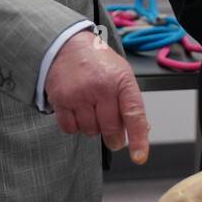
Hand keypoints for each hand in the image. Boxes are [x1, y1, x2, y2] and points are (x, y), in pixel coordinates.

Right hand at [46, 30, 149, 162]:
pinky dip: (75, 126)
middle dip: (114, 138)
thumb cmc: (98, 63)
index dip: (138, 139)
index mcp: (121, 80)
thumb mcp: (121, 74)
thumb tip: (140, 131)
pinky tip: (77, 111)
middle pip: (110, 129)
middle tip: (114, 137)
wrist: (67, 45)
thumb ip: (130, 101)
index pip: (134, 114)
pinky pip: (70, 128)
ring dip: (93, 128)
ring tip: (91, 110)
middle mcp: (101, 87)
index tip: (139, 157)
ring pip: (90, 131)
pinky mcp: (60, 100)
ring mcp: (79, 94)